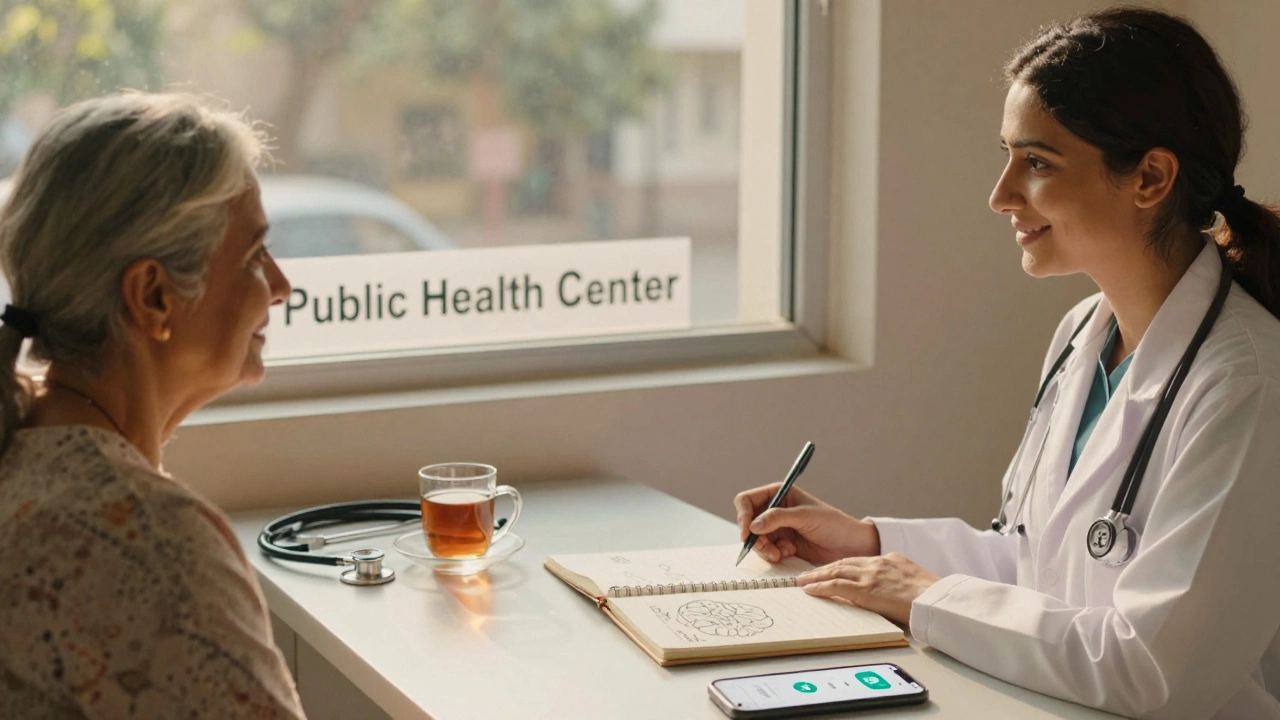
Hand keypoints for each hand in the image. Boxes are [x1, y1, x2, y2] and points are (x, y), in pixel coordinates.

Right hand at [734, 483, 879, 565]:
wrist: (850, 546)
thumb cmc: (833, 524)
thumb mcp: (804, 516)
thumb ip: (777, 518)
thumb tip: (752, 525)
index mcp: (779, 493)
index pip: (747, 500)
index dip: (743, 515)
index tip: (747, 532)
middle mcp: (774, 509)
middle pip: (748, 522)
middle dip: (755, 537)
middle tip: (768, 549)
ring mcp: (777, 527)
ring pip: (755, 539)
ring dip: (765, 548)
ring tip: (782, 553)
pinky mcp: (781, 544)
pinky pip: (765, 550)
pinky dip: (773, 554)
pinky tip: (789, 552)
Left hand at [796, 554, 940, 624]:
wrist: (937, 600)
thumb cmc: (932, 597)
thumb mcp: (914, 581)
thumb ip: (898, 582)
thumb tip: (889, 593)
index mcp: (891, 560)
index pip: (859, 561)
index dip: (841, 566)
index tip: (831, 569)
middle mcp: (877, 563)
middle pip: (843, 563)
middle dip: (824, 569)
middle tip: (809, 574)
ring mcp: (870, 575)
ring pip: (835, 572)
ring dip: (816, 576)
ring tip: (802, 581)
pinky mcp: (865, 589)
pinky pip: (836, 586)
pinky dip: (820, 586)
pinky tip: (809, 589)